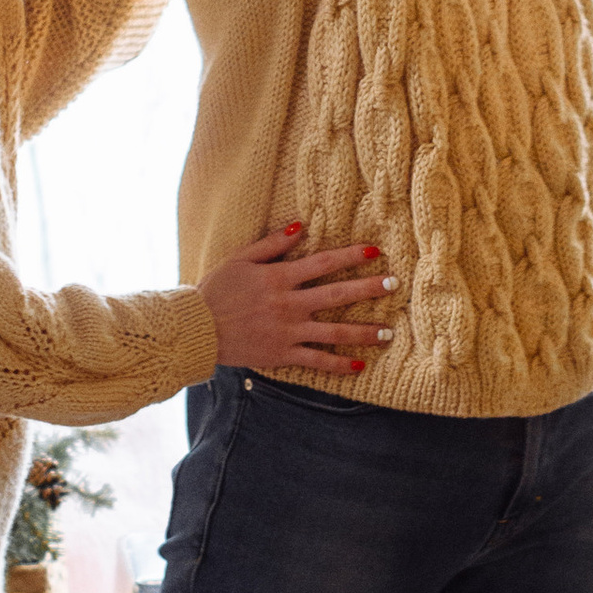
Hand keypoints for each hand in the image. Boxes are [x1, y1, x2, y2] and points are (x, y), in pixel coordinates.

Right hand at [200, 226, 394, 377]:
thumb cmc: (217, 290)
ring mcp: (288, 331)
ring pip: (334, 331)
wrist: (199, 329)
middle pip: (337, 294)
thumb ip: (272, 244)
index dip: (351, 255)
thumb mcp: (240, 259)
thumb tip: (299, 226)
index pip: (323, 263)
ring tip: (387, 332)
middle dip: (368, 289)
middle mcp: (289, 304)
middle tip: (393, 284)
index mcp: (279, 278)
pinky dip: (338, 364)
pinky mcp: (283, 354)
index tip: (375, 250)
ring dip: (363, 331)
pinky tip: (359, 366)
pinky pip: (317, 360)